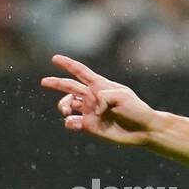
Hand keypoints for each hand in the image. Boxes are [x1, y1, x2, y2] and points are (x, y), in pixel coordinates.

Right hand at [40, 54, 159, 145]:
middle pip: (69, 87)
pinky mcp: (89, 126)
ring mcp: (90, 112)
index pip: (81, 72)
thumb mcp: (121, 96)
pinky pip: (72, 122)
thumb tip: (91, 109)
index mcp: (100, 86)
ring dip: (63, 106)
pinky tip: (74, 122)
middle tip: (44, 82)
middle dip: (56, 83)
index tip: (55, 58)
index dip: (68, 64)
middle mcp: (92, 97)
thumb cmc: (136, 110)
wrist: (144, 130)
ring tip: (66, 110)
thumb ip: (103, 97)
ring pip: (68, 105)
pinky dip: (69, 122)